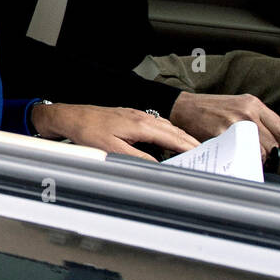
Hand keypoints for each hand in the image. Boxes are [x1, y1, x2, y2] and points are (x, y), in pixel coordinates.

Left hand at [32, 102, 198, 160]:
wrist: (73, 116)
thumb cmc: (89, 131)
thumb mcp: (112, 149)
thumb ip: (137, 158)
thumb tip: (157, 165)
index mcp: (141, 125)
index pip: (173, 138)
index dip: (189, 148)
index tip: (202, 156)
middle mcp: (143, 117)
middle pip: (174, 131)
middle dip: (191, 142)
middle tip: (206, 154)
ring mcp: (138, 115)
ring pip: (167, 126)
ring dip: (181, 137)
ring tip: (193, 149)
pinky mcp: (132, 116)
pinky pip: (158, 124)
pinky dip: (169, 132)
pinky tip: (169, 139)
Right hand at [168, 90, 279, 165]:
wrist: (186, 107)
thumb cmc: (211, 108)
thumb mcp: (238, 105)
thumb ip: (256, 119)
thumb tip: (272, 142)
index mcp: (253, 104)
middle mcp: (247, 113)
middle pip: (271, 144)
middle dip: (269, 157)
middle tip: (263, 161)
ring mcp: (235, 124)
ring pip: (258, 152)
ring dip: (256, 161)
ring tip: (248, 160)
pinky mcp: (222, 135)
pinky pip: (240, 155)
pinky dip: (241, 161)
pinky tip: (236, 159)